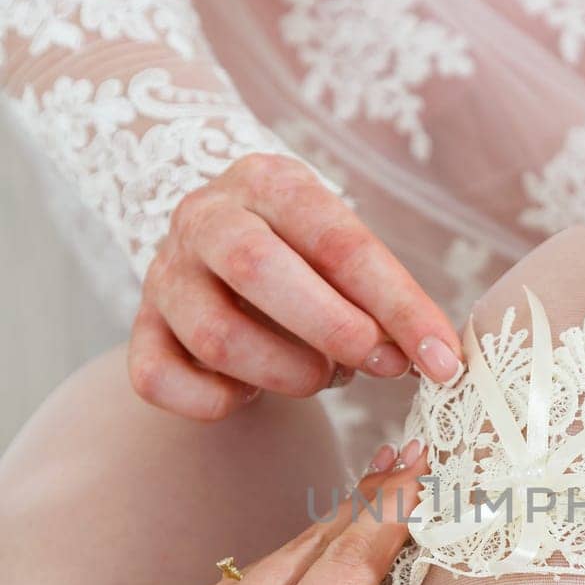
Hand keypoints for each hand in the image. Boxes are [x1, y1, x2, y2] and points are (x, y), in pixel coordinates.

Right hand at [129, 155, 463, 418]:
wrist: (218, 248)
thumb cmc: (302, 258)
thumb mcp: (343, 253)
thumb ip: (382, 298)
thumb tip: (432, 358)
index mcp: (269, 183)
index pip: (338, 239)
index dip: (398, 305)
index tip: (443, 358)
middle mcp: (206, 218)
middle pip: (258, 268)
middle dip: (333, 329)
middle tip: (380, 366)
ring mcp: (165, 274)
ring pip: (216, 335)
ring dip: (286, 373)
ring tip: (321, 376)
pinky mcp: (141, 330)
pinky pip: (159, 378)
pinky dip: (216, 401)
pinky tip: (251, 394)